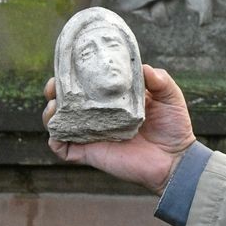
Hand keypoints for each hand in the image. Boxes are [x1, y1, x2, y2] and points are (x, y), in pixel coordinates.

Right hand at [42, 65, 195, 193]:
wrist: (175, 160)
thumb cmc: (174, 127)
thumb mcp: (170, 97)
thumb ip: (160, 80)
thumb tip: (143, 67)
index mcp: (115, 100)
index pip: (90, 83)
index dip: (76, 74)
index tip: (69, 64)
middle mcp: (100, 116)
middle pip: (68, 101)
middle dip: (56, 90)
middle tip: (54, 86)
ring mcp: (92, 134)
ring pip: (60, 122)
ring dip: (50, 112)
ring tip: (54, 104)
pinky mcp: (89, 153)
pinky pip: (63, 147)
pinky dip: (54, 138)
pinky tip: (57, 129)